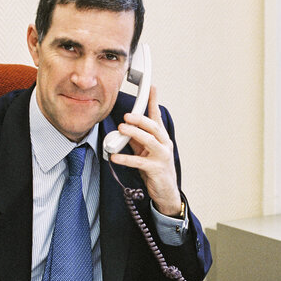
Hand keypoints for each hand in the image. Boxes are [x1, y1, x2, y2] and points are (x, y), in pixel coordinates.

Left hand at [109, 86, 182, 216]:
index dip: (154, 102)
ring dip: (135, 133)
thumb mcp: (145, 151)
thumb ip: (136, 140)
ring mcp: (161, 157)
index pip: (157, 117)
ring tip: (122, 129)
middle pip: (154, 127)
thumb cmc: (155, 170)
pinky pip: (139, 162)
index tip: (151, 88)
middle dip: (140, 119)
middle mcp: (164, 145)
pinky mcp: (156, 169)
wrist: (166, 192)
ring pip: (149, 141)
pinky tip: (115, 156)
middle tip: (127, 115)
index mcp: (161, 138)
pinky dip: (126, 158)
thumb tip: (124, 128)